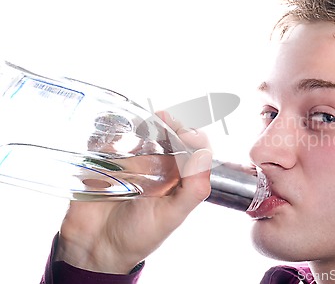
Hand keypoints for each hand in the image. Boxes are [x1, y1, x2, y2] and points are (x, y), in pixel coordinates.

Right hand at [54, 111, 211, 273]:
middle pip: (169, 134)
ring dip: (143, 123)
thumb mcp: (171, 216)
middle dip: (169, 123)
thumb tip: (205, 155)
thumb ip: (192, 189)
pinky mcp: (106, 162)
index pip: (194, 148)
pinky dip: (113, 130)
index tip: (185, 133)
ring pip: (141, 132)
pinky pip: (110, 139)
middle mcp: (158, 167)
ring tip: (142, 122)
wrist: (97, 249)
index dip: (193, 135)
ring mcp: (132, 162)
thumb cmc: (139, 236)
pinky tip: (116, 133)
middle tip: (163, 118)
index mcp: (178, 177)